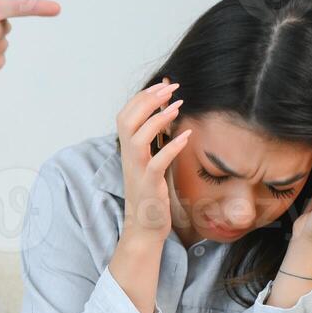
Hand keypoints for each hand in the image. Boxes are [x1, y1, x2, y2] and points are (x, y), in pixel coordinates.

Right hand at [116, 78, 191, 244]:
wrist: (145, 226)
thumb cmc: (151, 193)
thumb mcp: (150, 161)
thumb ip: (155, 141)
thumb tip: (167, 116)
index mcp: (128, 150)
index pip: (126, 115)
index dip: (142, 97)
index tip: (162, 86)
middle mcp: (128, 157)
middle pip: (126, 120)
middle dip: (147, 101)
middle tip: (170, 89)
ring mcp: (137, 171)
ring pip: (137, 138)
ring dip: (157, 119)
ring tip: (177, 106)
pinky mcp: (149, 186)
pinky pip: (156, 163)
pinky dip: (170, 148)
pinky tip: (186, 136)